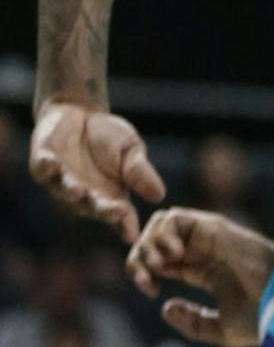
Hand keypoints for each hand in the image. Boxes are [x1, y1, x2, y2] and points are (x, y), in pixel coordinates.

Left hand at [31, 101, 163, 243]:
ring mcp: (60, 181)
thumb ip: (140, 172)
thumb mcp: (130, 150)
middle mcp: (84, 194)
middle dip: (102, 210)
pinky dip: (47, 166)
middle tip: (115, 212)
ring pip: (64, 192)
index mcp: (109, 196)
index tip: (132, 234)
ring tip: (78, 191)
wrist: (79, 113)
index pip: (119, 216)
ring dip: (70, 192)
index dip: (125, 225)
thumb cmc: (108, 136)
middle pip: (93, 208)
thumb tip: (159, 195)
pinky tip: (52, 161)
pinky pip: (43, 168)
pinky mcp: (42, 164)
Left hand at [126, 206, 273, 345]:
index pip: (161, 260)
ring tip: (158, 267)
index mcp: (205, 270)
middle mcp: (204, 250)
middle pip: (155, 239)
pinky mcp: (213, 227)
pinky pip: (174, 217)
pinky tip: (171, 257)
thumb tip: (166, 308)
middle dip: (140, 257)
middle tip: (145, 280)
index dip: (145, 272)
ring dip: (149, 243)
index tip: (150, 291)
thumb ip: (193, 322)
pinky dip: (162, 234)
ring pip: (160, 223)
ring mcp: (208, 237)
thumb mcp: (220, 330)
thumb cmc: (260, 317)